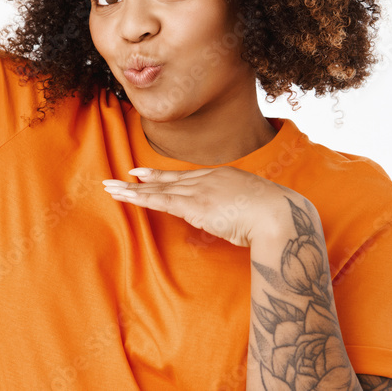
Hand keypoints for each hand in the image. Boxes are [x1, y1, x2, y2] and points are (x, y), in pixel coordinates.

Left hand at [102, 166, 310, 247]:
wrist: (280, 215)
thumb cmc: (275, 216)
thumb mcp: (255, 205)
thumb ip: (239, 207)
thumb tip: (234, 218)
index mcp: (223, 176)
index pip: (186, 177)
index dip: (163, 176)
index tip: (144, 173)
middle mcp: (208, 179)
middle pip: (169, 180)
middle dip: (145, 180)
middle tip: (123, 177)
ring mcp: (200, 191)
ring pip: (159, 190)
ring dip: (133, 191)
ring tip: (111, 188)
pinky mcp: (194, 206)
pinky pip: (161, 202)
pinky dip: (141, 199)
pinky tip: (125, 197)